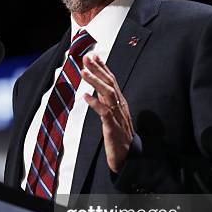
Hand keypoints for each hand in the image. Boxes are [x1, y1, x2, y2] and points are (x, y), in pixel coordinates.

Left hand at [82, 54, 133, 173]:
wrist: (127, 155)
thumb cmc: (119, 136)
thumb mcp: (112, 115)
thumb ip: (106, 102)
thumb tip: (96, 91)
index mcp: (120, 102)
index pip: (112, 80)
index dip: (103, 67)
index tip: (94, 56)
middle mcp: (120, 105)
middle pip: (110, 83)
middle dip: (98, 69)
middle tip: (87, 58)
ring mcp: (117, 115)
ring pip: (108, 94)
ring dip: (95, 81)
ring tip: (84, 71)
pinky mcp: (112, 126)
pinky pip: (104, 112)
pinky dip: (95, 103)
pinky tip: (85, 96)